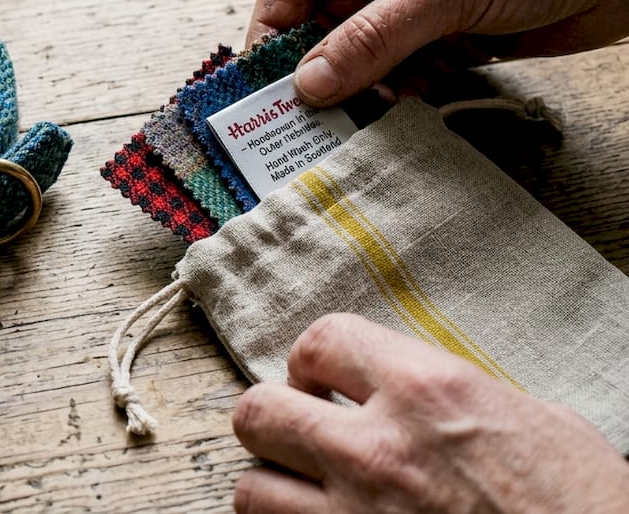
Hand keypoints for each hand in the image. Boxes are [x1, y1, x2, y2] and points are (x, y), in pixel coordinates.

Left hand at [230, 313, 628, 512]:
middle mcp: (378, 446)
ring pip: (251, 487)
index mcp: (427, 390)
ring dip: (275, 485)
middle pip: (257, 410)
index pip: (321, 339)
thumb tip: (422, 395)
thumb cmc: (585, 503)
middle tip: (303, 431)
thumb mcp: (535, 423)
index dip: (312, 359)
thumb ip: (459, 396)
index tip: (321, 379)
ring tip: (306, 490)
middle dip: (274, 417)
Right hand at [246, 0, 628, 105]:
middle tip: (293, 117)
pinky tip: (383, 119)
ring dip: (351, 89)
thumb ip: (374, 38)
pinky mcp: (448, 37)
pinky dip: (389, 98)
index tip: (259, 77)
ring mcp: (418, 1)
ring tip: (338, 126)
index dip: (272, 26)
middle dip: (310, 68)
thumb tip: (311, 82)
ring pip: (359, 54)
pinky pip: (399, 73)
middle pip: (323, 22)